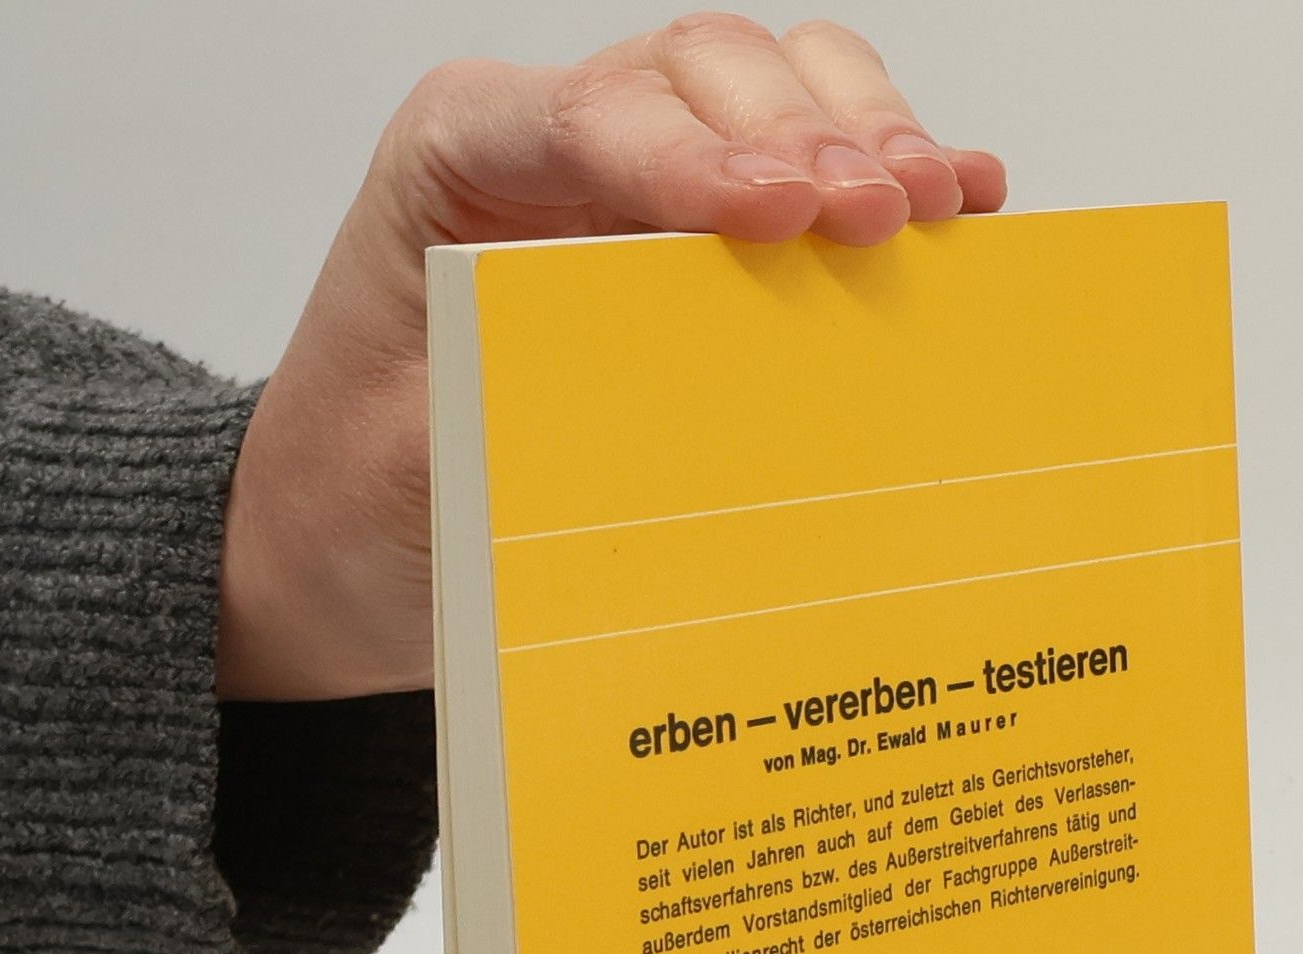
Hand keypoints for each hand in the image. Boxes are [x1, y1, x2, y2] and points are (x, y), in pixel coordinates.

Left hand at [216, 16, 1007, 701]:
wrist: (344, 531)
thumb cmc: (359, 484)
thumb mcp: (415, 459)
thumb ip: (525, 408)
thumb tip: (672, 403)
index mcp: (462, 154)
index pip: (596, 114)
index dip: (701, 155)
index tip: (785, 214)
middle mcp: (558, 143)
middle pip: (708, 74)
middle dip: (811, 136)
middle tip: (888, 215)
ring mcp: (638, 184)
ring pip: (777, 97)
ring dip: (867, 142)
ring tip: (940, 208)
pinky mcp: (695, 245)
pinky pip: (805, 180)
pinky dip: (884, 182)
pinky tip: (957, 211)